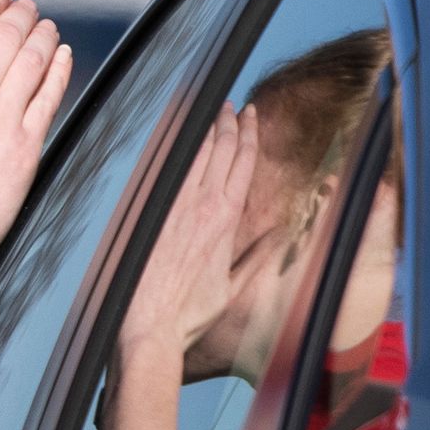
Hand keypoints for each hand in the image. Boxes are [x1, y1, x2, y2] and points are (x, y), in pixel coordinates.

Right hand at [0, 0, 69, 291]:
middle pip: (6, 35)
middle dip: (19, 13)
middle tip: (25, 5)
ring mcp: (3, 123)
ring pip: (33, 61)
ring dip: (42, 36)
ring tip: (46, 26)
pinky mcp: (24, 153)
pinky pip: (50, 98)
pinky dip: (59, 71)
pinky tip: (63, 58)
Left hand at [120, 106, 257, 365]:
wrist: (150, 323)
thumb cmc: (191, 311)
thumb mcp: (233, 286)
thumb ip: (257, 257)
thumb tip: (280, 234)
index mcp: (226, 218)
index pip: (243, 162)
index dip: (249, 134)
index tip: (251, 114)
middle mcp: (201, 204)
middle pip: (219, 149)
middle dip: (228, 122)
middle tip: (231, 106)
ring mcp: (171, 204)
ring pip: (192, 153)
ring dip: (203, 128)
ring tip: (209, 112)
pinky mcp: (148, 210)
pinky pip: (165, 168)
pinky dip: (175, 147)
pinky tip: (177, 134)